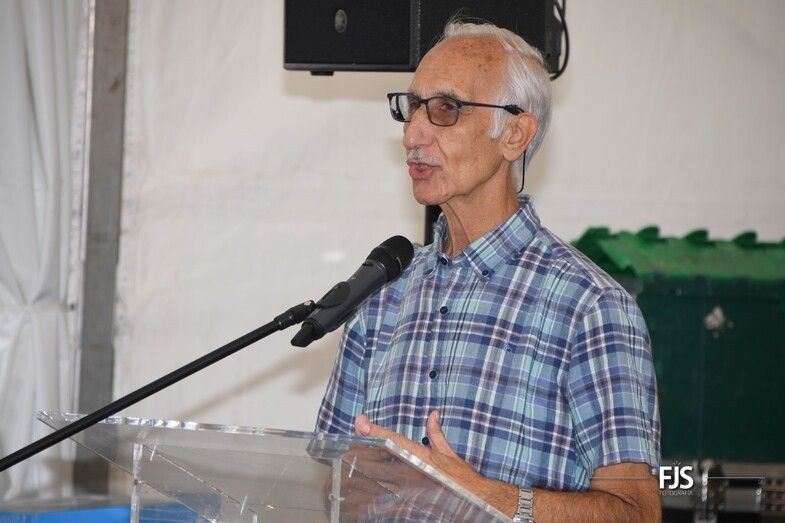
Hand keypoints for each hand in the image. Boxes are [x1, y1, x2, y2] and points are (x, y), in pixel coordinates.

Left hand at [354, 410, 514, 513]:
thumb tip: (433, 415)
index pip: (393, 439)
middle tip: (345, 449)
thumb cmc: (462, 478)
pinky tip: (362, 501)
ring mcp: (409, 489)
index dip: (376, 429)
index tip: (361, 421)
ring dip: (363, 477)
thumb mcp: (448, 453)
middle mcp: (412, 470)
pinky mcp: (409, 504)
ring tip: (347, 472)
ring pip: (379, 481)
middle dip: (362, 454)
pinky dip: (375, 501)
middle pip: (379, 460)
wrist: (475, 500)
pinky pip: (387, 502)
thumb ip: (436, 434)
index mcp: (420, 455)